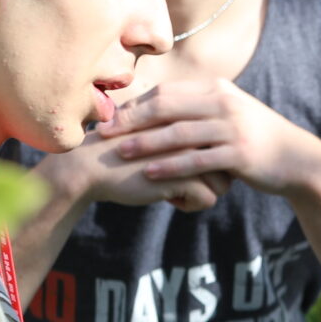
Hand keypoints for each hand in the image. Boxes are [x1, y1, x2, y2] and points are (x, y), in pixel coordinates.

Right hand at [38, 120, 231, 213]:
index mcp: (191, 116)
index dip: (210, 161)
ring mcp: (192, 152)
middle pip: (228, 165)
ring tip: (173, 189)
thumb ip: (187, 137)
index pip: (223, 144)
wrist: (92, 164)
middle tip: (181, 181)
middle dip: (212, 179)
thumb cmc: (127, 151)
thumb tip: (216, 157)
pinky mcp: (184, 175)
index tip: (188, 166)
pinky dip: (189, 205)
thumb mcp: (160, 135)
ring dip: (201, 193)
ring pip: (223, 184)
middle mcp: (196, 131)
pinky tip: (166, 198)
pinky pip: (207, 200)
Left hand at [96, 79, 320, 198]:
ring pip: (180, 134)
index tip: (110, 117)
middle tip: (105, 131)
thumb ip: (199, 107)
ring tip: (120, 151)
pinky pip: (198, 160)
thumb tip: (161, 105)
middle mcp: (223, 103)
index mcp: (217, 89)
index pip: (167, 92)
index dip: (136, 104)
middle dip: (133, 119)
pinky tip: (151, 173)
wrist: (295, 158)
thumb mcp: (229, 113)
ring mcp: (233, 128)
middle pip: (168, 107)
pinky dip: (171, 166)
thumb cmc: (255, 137)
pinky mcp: (239, 154)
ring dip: (147, 143)